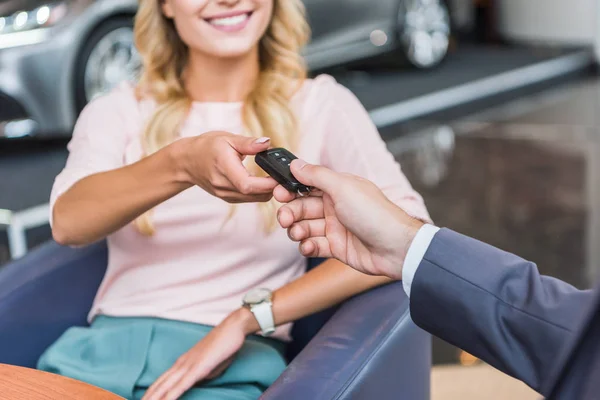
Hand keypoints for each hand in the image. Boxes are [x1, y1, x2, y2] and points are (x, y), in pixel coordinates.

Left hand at [142, 308, 254, 399]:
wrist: (232, 327)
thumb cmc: (224, 345)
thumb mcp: (211, 366)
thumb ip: (201, 376)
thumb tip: (196, 384)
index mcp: (183, 362)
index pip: (162, 381)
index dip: (151, 394)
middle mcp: (181, 364)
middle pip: (158, 386)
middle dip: (147, 398)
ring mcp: (187, 366)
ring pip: (164, 387)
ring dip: (153, 399)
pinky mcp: (197, 369)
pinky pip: (180, 386)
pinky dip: (169, 397)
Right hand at [174, 132, 276, 202]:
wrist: (187, 161)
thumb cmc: (207, 147)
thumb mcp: (228, 138)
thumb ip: (249, 143)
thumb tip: (267, 143)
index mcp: (224, 168)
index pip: (248, 184)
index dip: (267, 183)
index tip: (281, 175)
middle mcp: (223, 186)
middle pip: (254, 194)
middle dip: (273, 187)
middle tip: (284, 175)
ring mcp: (225, 194)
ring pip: (254, 199)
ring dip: (268, 191)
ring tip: (276, 177)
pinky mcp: (228, 198)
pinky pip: (249, 199)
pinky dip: (260, 192)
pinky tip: (265, 181)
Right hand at [274, 160, 424, 279]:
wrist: (395, 248)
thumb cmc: (375, 214)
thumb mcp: (343, 188)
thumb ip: (316, 175)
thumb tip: (295, 163)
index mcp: (338, 188)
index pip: (306, 185)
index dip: (291, 189)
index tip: (278, 193)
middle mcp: (335, 206)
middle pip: (302, 208)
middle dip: (290, 213)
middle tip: (285, 219)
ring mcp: (335, 228)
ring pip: (305, 227)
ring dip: (297, 230)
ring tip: (298, 234)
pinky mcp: (336, 247)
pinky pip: (314, 245)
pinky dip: (307, 246)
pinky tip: (308, 246)